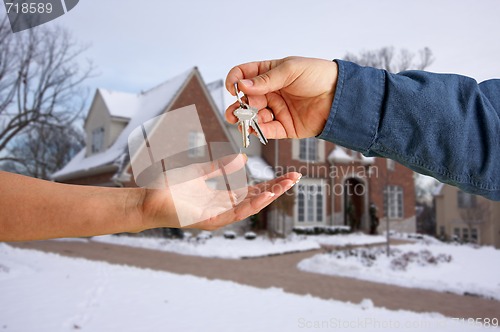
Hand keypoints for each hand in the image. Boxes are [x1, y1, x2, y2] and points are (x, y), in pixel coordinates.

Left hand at [140, 154, 300, 230]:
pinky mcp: (209, 220)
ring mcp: (218, 215)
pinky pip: (234, 213)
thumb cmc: (170, 188)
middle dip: (276, 189)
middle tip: (295, 178)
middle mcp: (224, 207)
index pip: (253, 190)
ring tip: (284, 186)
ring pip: (249, 207)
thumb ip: (221, 167)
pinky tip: (263, 197)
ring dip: (268, 197)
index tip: (288, 175)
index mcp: (223, 196)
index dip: (271, 183)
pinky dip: (250, 205)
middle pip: (256, 198)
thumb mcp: (199, 172)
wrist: (148, 199)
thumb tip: (243, 159)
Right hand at [225, 56, 337, 138]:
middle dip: (238, 107)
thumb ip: (266, 79)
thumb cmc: (319, 76)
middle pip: (246, 100)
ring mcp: (277, 110)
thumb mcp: (291, 70)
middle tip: (235, 113)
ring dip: (246, 120)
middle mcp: (271, 92)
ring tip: (244, 122)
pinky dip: (260, 131)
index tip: (233, 88)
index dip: (235, 81)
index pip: (244, 75)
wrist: (340, 96)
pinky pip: (268, 130)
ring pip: (254, 117)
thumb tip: (243, 85)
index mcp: (270, 74)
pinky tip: (256, 129)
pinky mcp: (285, 127)